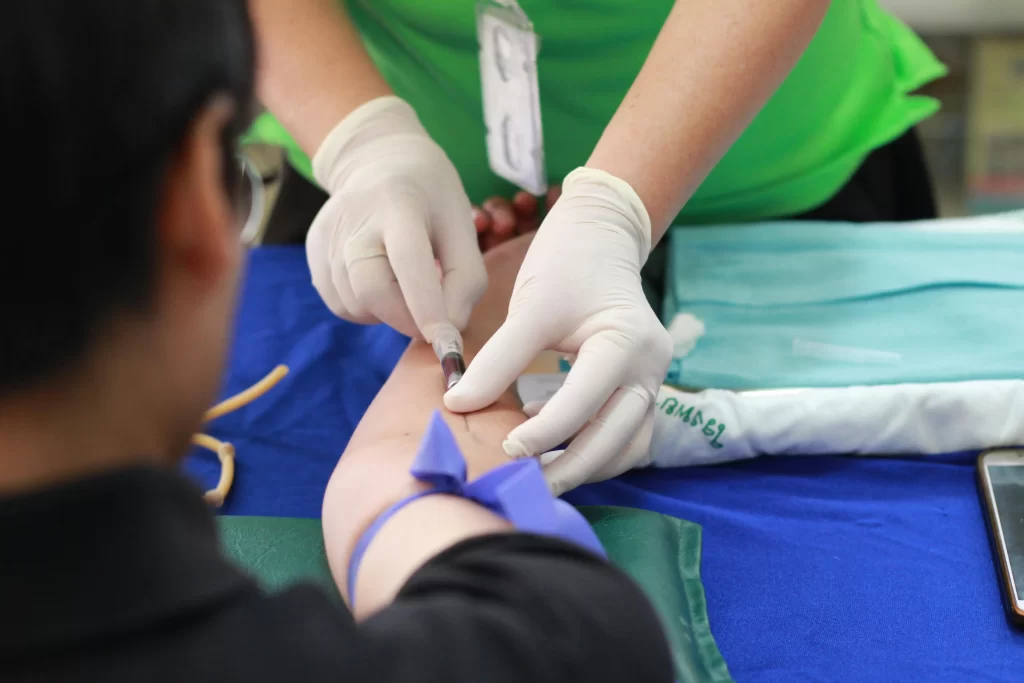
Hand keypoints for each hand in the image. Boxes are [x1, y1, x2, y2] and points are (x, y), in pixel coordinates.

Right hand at [306, 96, 486, 340]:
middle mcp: (355, 219)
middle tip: (430, 320)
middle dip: (406, 318)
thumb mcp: (462, 225)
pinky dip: (367, 308)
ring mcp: (328, 236)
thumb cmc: (431, 197)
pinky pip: (341, 304)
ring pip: (355, 304)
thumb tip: (451, 329)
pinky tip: (381, 281)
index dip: (427, 306)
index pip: (409, 260)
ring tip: (404, 283)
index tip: (447, 341)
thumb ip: (466, 278)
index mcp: (399, 203)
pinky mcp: (314, 253)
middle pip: (371, 290)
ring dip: (387, 312)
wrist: (378, 160)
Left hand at [444, 168, 672, 494]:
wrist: (601, 235)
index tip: (504, 449)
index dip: (544, 433)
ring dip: (586, 467)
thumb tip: (457, 405)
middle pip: (616, 439)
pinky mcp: (640, 388)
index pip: (585, 403)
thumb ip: (498, 359)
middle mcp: (651, 369)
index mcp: (629, 344)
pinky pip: (624, 435)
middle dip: (570, 468)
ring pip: (626, 446)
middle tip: (522, 485)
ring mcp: (652, 381)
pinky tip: (554, 449)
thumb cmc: (566, 264)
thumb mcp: (531, 308)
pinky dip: (594, 450)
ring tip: (538, 477)